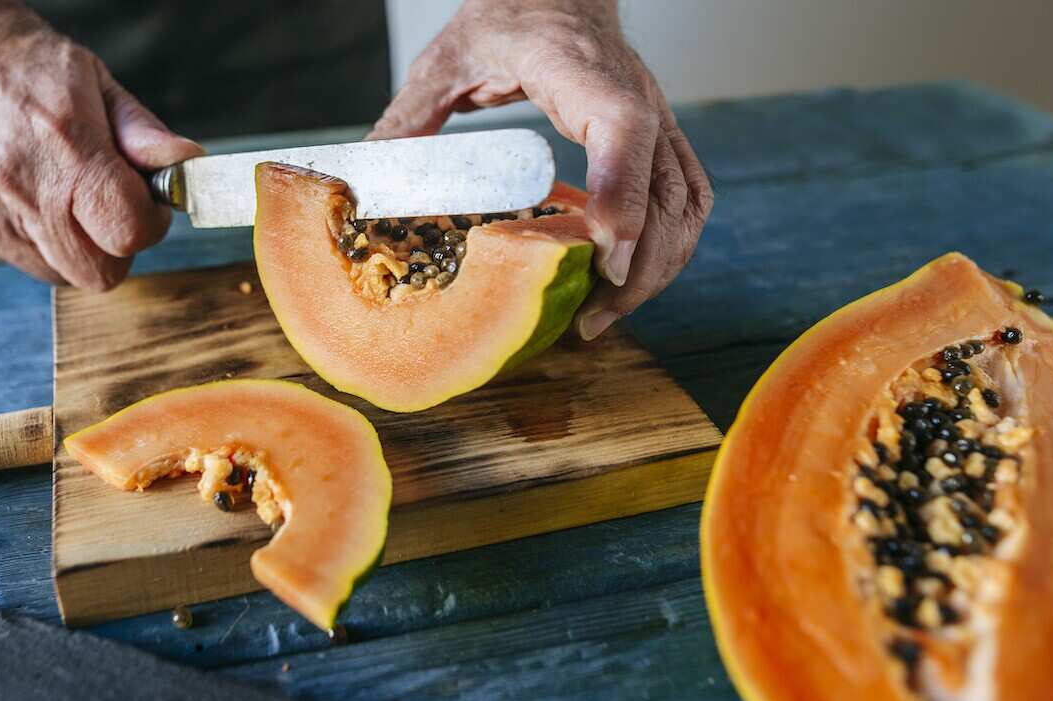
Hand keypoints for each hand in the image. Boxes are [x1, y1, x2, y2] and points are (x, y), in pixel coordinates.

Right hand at [0, 1, 202, 289]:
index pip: (128, 232)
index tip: (148, 203)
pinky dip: (39, 239)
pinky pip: (21, 258)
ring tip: (65, 194)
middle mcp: (21, 187)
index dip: (150, 225)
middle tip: (110, 209)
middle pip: (97, 273)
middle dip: (116, 249)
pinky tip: (30, 193)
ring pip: (59, 273)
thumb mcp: (99, 84)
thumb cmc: (28, 67)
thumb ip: (144, 134)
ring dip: (77, 247)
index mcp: (66, 148)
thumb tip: (187, 165)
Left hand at [368, 0, 711, 338]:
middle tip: (590, 319)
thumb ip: (409, 117)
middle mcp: (632, 94)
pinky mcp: (661, 139)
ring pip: (685, 202)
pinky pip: (686, 198)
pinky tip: (630, 280)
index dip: (621, 195)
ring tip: (607, 311)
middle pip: (665, 188)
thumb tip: (366, 178)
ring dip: (658, 265)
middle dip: (638, 265)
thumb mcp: (445, 59)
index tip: (603, 256)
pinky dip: (670, 246)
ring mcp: (656, 117)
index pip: (623, 126)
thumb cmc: (508, 17)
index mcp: (576, 67)